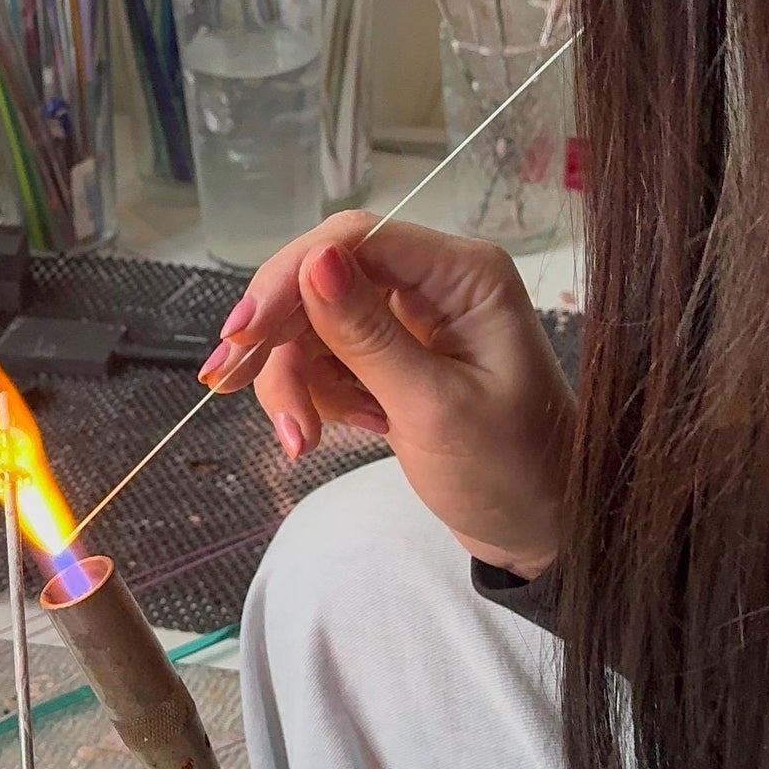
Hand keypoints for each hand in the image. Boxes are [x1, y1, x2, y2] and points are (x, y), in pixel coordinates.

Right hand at [200, 213, 573, 577]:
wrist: (542, 528)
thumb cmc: (509, 472)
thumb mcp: (435, 408)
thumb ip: (368, 336)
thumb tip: (312, 262)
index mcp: (461, 274)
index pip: (354, 241)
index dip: (288, 278)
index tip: (242, 332)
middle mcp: (432, 282)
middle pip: (320, 279)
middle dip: (277, 337)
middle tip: (226, 383)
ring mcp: (408, 318)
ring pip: (310, 324)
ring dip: (294, 380)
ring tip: (305, 439)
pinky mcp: (389, 354)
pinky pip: (322, 357)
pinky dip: (315, 395)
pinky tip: (340, 431)